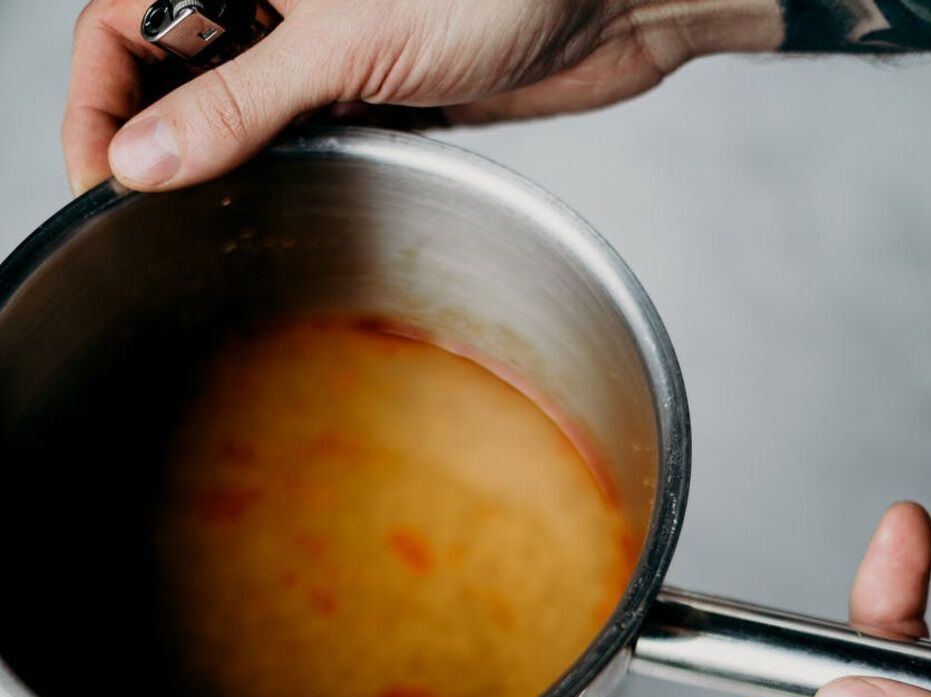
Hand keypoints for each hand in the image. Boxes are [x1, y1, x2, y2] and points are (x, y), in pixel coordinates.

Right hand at [63, 0, 781, 193]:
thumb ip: (239, 102)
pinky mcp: (381, 90)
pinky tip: (299, 204)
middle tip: (158, 217)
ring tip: (221, 220)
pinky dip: (300, 172)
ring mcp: (329, 49)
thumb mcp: (347, 45)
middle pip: (174, 76)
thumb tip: (141, 161)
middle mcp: (278, 3)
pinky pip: (312, 137)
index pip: (117, 30)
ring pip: (244, 113)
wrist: (614, 7)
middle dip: (162, 143)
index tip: (102, 185)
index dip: (95, 106)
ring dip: (232, 165)